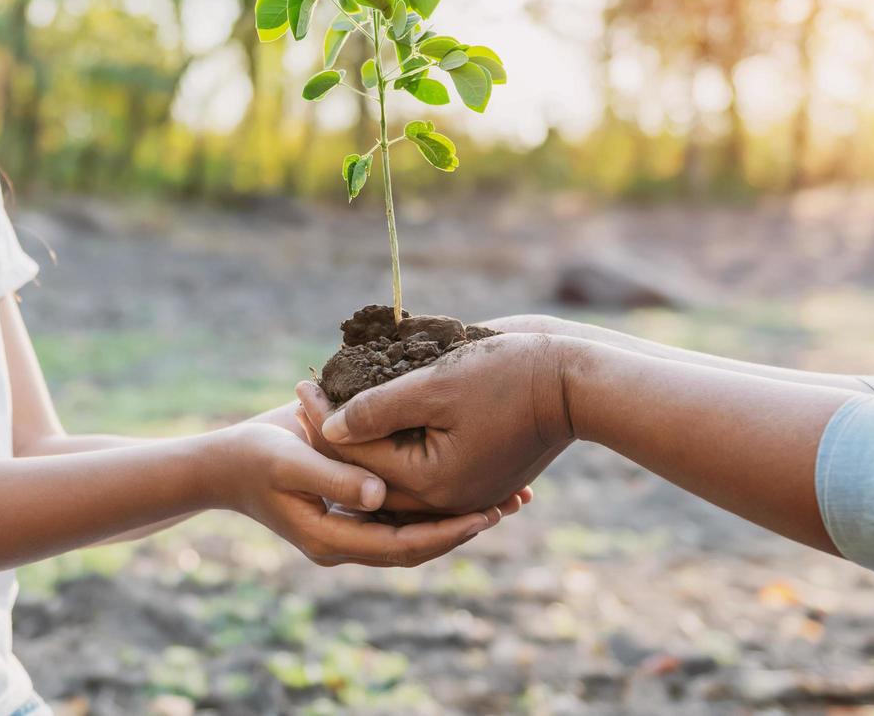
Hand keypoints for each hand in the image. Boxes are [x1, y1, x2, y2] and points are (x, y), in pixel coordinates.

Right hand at [209, 421, 503, 566]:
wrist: (223, 462)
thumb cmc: (252, 456)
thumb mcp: (290, 460)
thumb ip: (335, 477)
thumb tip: (381, 496)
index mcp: (333, 540)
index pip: (404, 546)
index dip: (448, 532)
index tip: (488, 514)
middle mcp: (349, 542)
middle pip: (420, 545)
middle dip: (467, 526)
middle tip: (515, 504)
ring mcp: (352, 527)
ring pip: (416, 531)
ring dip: (459, 514)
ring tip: (507, 495)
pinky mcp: (354, 507)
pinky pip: (405, 513)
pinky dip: (438, 500)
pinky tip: (467, 478)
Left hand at [296, 333, 575, 514]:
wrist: (575, 381)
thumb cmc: (508, 375)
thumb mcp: (435, 385)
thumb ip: (378, 409)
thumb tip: (330, 426)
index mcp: (431, 483)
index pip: (356, 455)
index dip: (322, 418)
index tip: (298, 385)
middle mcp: (445, 499)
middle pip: (368, 472)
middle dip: (334, 435)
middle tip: (302, 400)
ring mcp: (462, 491)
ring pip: (392, 476)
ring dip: (362, 445)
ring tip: (331, 408)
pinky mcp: (475, 475)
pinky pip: (421, 471)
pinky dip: (394, 450)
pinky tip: (374, 424)